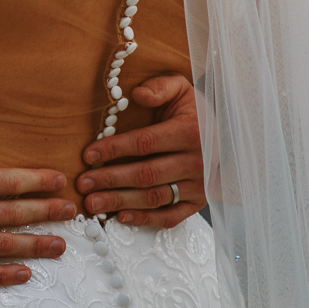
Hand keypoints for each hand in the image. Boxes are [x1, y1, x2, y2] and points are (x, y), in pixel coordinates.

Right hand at [0, 92, 76, 286]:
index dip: (39, 182)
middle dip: (46, 213)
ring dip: (34, 246)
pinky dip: (2, 275)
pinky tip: (23, 274)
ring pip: (2, 246)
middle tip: (73, 213)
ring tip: (60, 246)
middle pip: (13, 215)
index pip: (9, 182)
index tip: (61, 182)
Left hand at [76, 74, 204, 225]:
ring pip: (154, 198)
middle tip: (83, 183)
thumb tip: (138, 94)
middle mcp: (196, 162)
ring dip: (121, 202)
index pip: (145, 143)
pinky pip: (170, 216)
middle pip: (146, 174)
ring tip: (93, 203)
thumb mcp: (180, 88)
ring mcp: (198, 185)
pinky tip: (121, 217)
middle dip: (111, 179)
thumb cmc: (193, 110)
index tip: (88, 155)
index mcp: (190, 131)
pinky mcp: (198, 202)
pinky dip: (145, 219)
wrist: (225, 133)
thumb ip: (159, 87)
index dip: (115, 149)